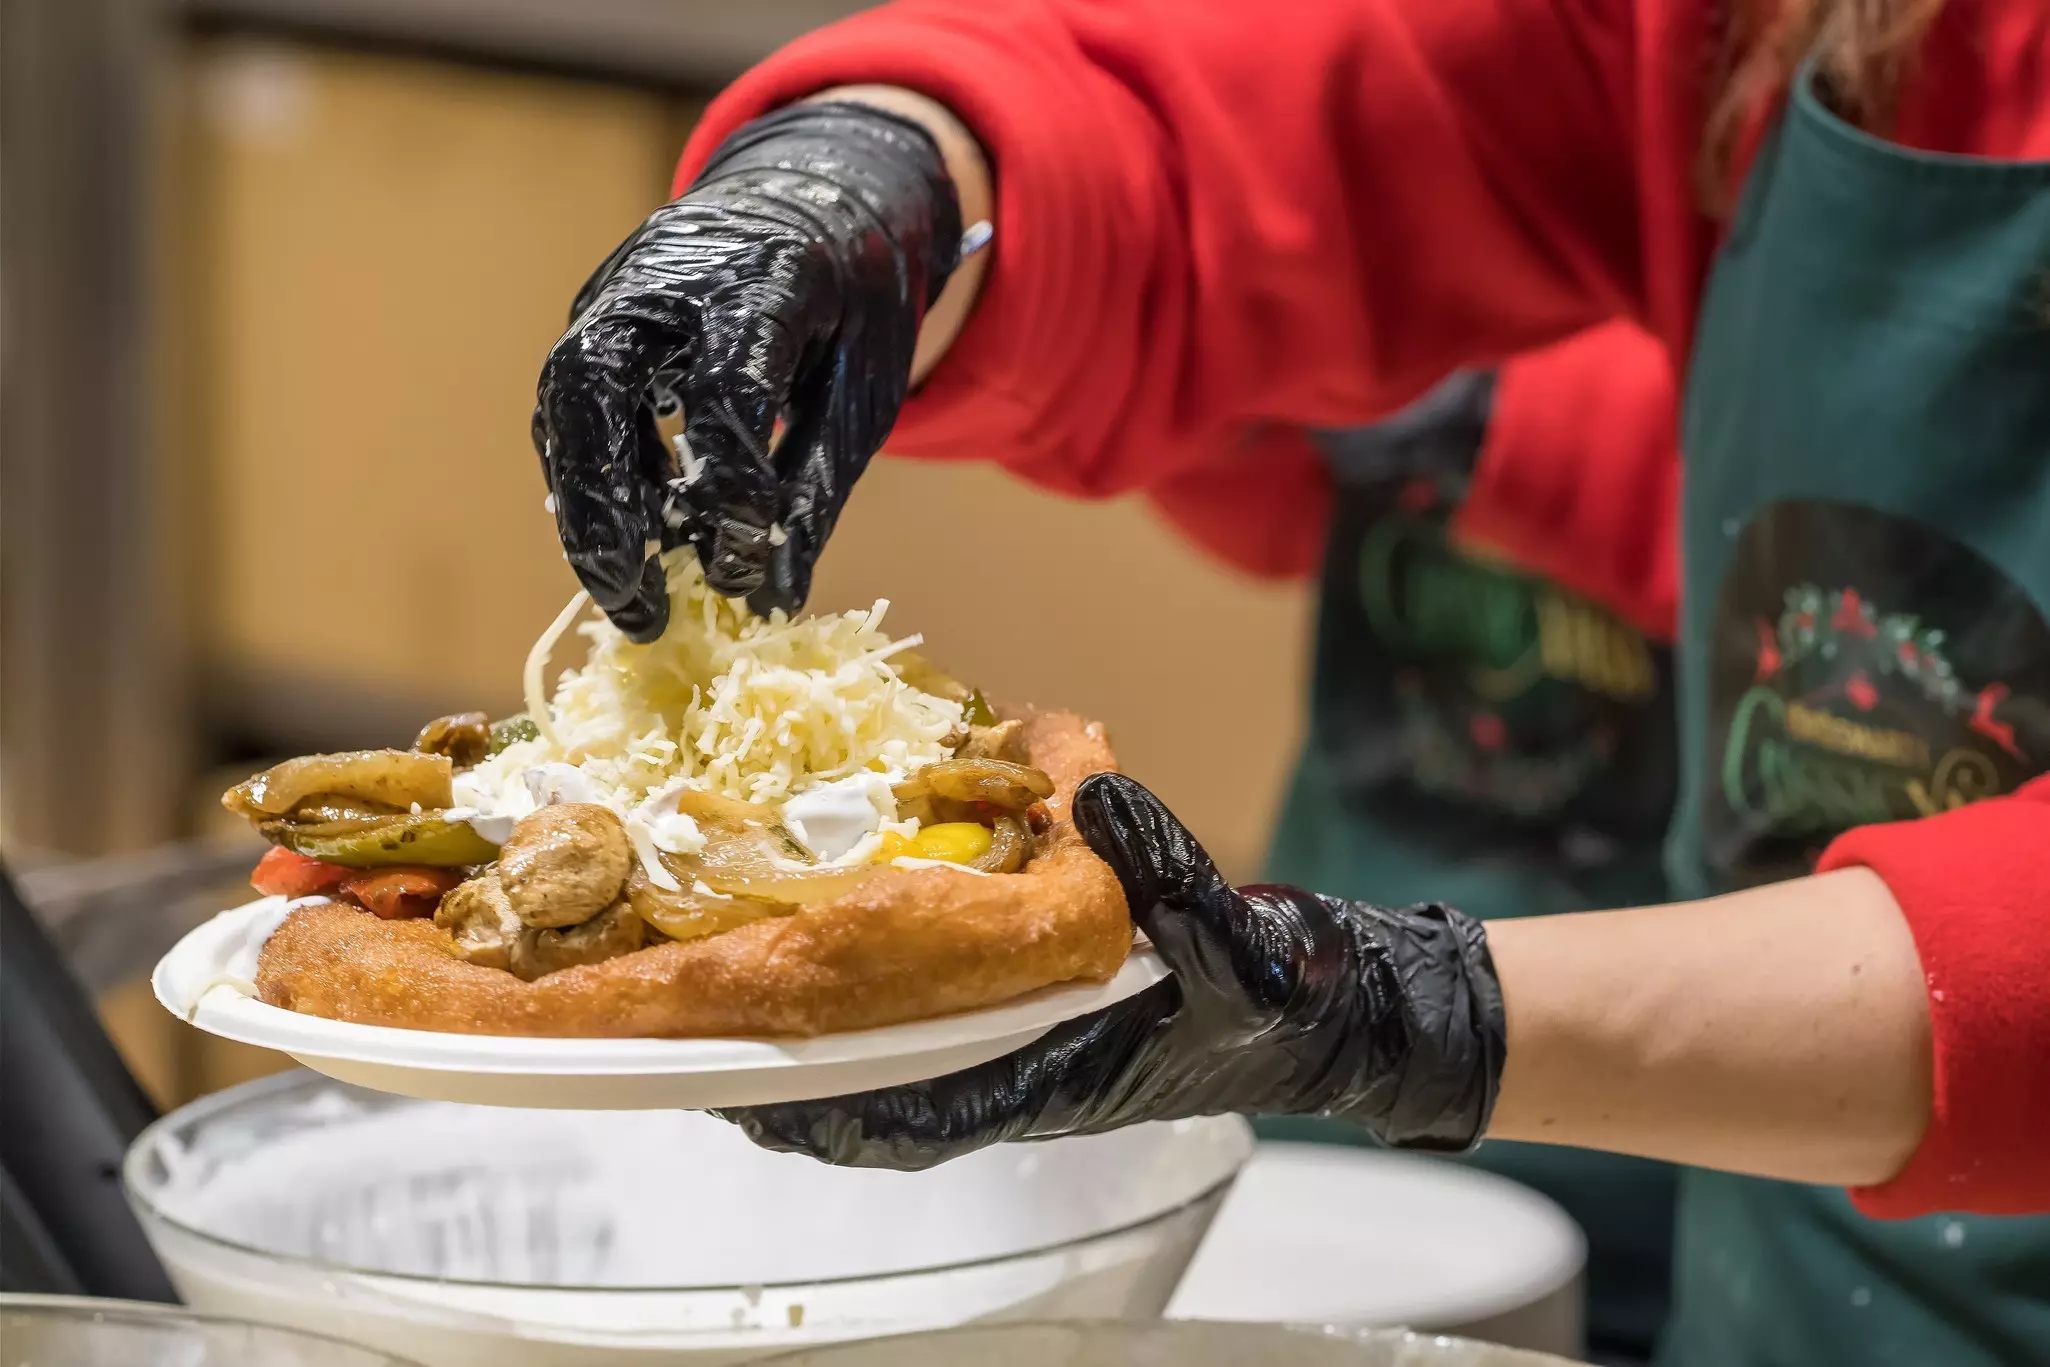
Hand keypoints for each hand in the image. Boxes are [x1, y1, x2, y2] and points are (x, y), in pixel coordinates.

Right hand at [533, 102, 963, 637]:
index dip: (728, 486)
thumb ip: (817, 487)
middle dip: (604, 507)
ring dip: (586, 507)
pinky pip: (572, 405)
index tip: (741, 566)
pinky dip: (596, 477)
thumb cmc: (854, 296)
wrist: (816, 194)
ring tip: (631, 594)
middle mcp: (666, 275)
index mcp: (762, 277)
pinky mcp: (594, 316)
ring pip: (563, 400)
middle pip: (594, 384)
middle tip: (635, 601)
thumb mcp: (864, 387)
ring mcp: (616, 290)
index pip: (725, 389)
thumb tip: (773, 596)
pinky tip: (639, 534)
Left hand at [718, 774, 1506, 1168]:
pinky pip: (926, 1023)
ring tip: (725, 979)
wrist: (1327, 1006)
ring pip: (886, 1058)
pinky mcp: (1030, 1018)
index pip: (901, 1112)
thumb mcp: (1234, 932)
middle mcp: (1015, 1070)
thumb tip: (1094, 789)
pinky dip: (867, 998)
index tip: (726, 1078)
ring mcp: (1018, 1048)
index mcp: (1048, 1072)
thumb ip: (1167, 867)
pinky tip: (830, 947)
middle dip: (776, 1066)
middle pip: (865, 1093)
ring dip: (810, 1030)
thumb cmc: (1279, 991)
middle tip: (680, 1016)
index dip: (807, 1104)